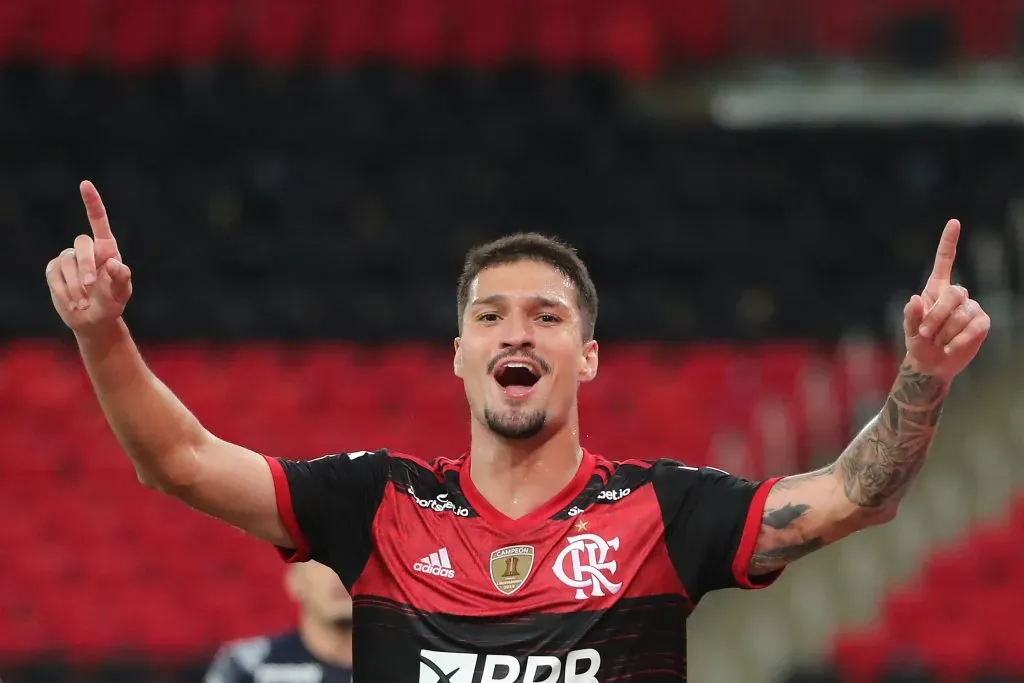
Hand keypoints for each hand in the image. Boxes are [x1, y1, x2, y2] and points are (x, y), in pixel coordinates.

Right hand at [45, 181, 132, 331]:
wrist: (94, 319)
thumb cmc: (112, 302)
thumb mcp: (122, 293)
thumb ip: (122, 278)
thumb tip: (114, 263)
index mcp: (107, 249)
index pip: (99, 222)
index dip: (92, 202)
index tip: (85, 184)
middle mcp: (87, 250)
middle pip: (81, 243)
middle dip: (85, 265)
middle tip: (90, 286)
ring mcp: (68, 259)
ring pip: (67, 263)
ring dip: (76, 286)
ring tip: (85, 303)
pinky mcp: (54, 271)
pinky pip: (55, 277)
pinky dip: (65, 292)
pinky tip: (74, 303)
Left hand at [903, 219, 989, 381]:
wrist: (932, 363)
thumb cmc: (918, 342)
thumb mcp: (909, 330)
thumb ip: (910, 316)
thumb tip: (914, 299)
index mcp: (935, 289)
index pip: (944, 261)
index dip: (949, 242)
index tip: (954, 222)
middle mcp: (955, 294)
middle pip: (954, 293)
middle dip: (938, 316)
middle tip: (926, 333)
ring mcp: (970, 307)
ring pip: (964, 313)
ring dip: (947, 331)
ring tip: (939, 342)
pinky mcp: (981, 322)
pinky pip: (974, 326)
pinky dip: (960, 339)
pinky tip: (950, 347)